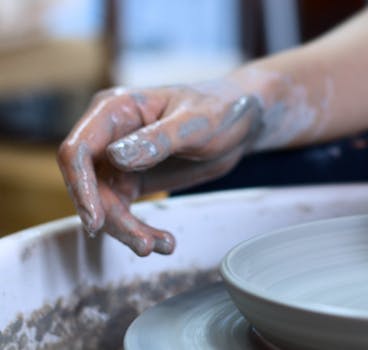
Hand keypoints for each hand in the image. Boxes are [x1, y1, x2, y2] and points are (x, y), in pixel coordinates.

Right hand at [58, 80, 264, 255]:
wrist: (242, 121)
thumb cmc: (220, 108)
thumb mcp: (195, 123)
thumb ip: (158, 140)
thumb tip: (116, 157)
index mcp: (115, 110)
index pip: (78, 149)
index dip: (80, 185)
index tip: (95, 218)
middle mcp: (109, 134)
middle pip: (88, 184)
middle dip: (111, 218)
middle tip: (143, 243)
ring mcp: (118, 159)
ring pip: (104, 203)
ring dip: (128, 229)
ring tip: (161, 245)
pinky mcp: (133, 178)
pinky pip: (123, 210)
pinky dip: (140, 228)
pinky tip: (164, 241)